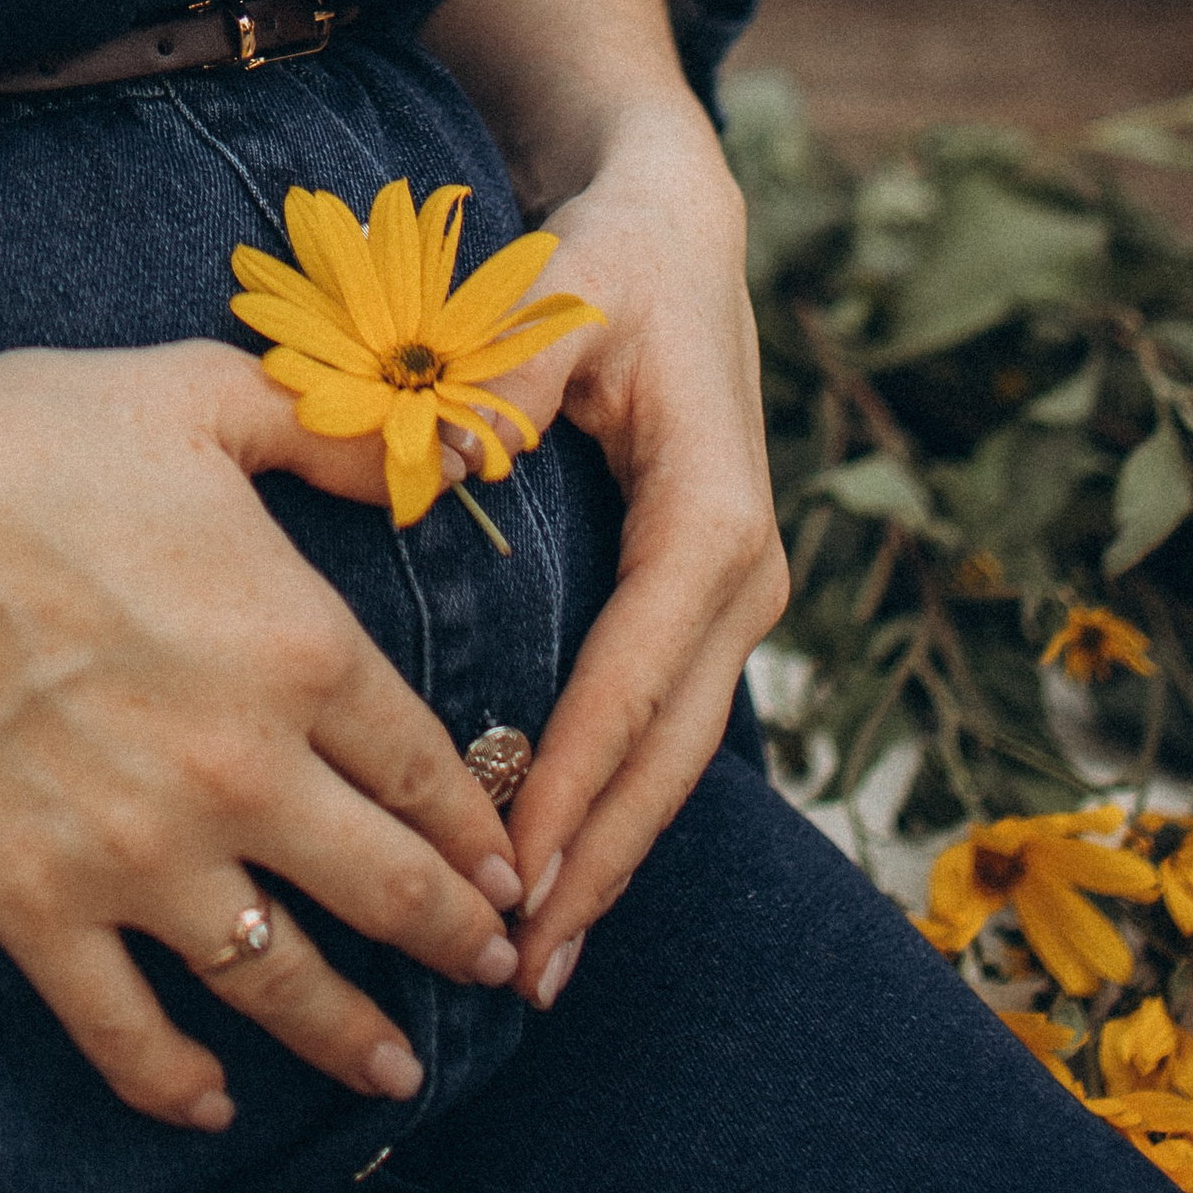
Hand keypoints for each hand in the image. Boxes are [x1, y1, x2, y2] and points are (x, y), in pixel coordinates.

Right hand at [0, 339, 526, 1128]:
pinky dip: (172, 1081)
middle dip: (455, 940)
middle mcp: (245, 772)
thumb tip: (452, 450)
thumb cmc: (24, 442)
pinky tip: (210, 1105)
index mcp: (301, 650)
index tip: (508, 870)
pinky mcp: (40, 902)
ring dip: (351, 1035)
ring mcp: (142, 853)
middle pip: (387, 888)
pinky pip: (123, 1026)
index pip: (428, 772)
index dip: (481, 832)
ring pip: (279, 978)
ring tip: (395, 1072)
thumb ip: (331, 438)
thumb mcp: (204, 397)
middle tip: (491, 971)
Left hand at [438, 112, 788, 1007]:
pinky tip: (561, 876)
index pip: (638, 673)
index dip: (576, 777)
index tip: (514, 865)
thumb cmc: (603, 261)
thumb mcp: (556, 299)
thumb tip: (452, 450)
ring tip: (538, 958)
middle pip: (669, 748)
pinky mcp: (699, 603)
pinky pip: (659, 725)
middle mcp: (740, 570)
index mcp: (709, 513)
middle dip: (598, 859)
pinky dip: (612, 803)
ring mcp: (731, 595)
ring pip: (673, 755)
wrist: (673, 226)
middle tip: (520, 966)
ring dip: (610, 854)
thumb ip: (504, 377)